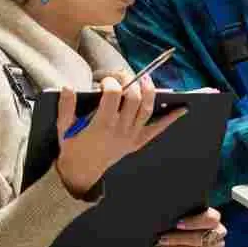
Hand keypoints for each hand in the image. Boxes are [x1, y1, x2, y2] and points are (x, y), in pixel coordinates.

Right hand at [56, 76, 184, 198]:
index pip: (112, 95)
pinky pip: (157, 129)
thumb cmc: (72, 146)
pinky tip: (183, 108)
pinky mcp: (138, 142)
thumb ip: (66, 107)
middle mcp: (120, 129)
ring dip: (149, 91)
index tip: (104, 80)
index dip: (110, 82)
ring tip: (146, 78)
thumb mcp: (63, 127)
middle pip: (133, 98)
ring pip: (147, 109)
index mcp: (101, 124)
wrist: (82, 172)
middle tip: (121, 75)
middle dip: (129, 81)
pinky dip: (170, 118)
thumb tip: (68, 86)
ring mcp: (131, 136)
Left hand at [154, 207, 226, 246]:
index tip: (177, 224)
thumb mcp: (184, 217)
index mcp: (213, 218)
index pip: (210, 219)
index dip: (194, 222)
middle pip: (201, 237)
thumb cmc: (184, 225)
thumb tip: (167, 221)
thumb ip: (180, 216)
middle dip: (178, 239)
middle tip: (162, 239)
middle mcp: (219, 232)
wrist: (189, 239)